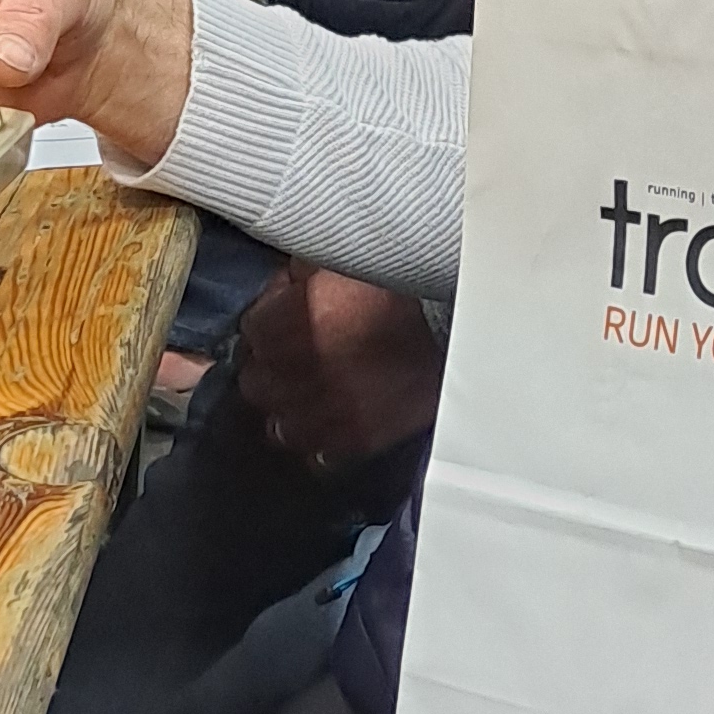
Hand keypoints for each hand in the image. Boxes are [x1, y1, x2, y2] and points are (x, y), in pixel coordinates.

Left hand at [236, 263, 445, 467]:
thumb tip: (281, 281)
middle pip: (256, 383)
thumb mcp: (342, 258)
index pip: (252, 330)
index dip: (267, 320)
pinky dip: (319, 441)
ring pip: (281, 425)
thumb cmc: (402, 283)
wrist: (461, 322)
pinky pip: (319, 456)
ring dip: (289, 408)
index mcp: (293, 322)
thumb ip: (302, 271)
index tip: (282, 315)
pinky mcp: (360, 440)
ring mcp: (330, 412)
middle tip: (290, 354)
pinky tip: (328, 421)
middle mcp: (302, 373)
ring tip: (305, 393)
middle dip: (270, 366)